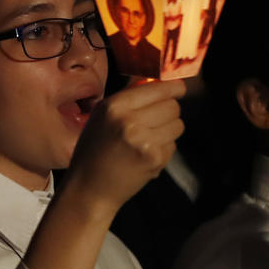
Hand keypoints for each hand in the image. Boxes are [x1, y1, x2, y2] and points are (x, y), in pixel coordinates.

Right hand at [65, 79, 185, 215]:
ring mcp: (144, 141)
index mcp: (113, 106)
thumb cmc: (94, 150)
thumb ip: (128, 97)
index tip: (178, 88)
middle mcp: (129, 120)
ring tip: (148, 139)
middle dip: (169, 111)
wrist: (90, 188)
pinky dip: (163, 149)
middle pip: (173, 106)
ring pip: (178, 124)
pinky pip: (173, 145)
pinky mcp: (155, 159)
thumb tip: (156, 80)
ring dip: (168, 130)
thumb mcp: (101, 117)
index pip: (159, 88)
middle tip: (156, 120)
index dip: (173, 88)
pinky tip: (144, 155)